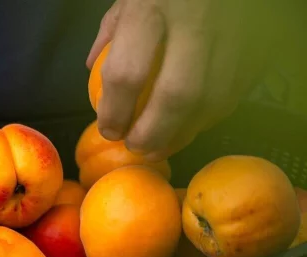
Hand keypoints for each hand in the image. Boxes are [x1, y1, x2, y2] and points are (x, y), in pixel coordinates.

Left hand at [86, 0, 278, 160]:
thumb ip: (113, 28)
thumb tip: (94, 68)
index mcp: (152, 5)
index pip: (127, 73)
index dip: (114, 112)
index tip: (109, 130)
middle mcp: (196, 20)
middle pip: (176, 97)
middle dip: (153, 133)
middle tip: (136, 147)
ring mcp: (233, 32)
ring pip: (212, 101)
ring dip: (184, 133)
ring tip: (161, 146)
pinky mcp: (258, 42)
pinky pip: (235, 92)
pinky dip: (210, 116)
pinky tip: (191, 124)